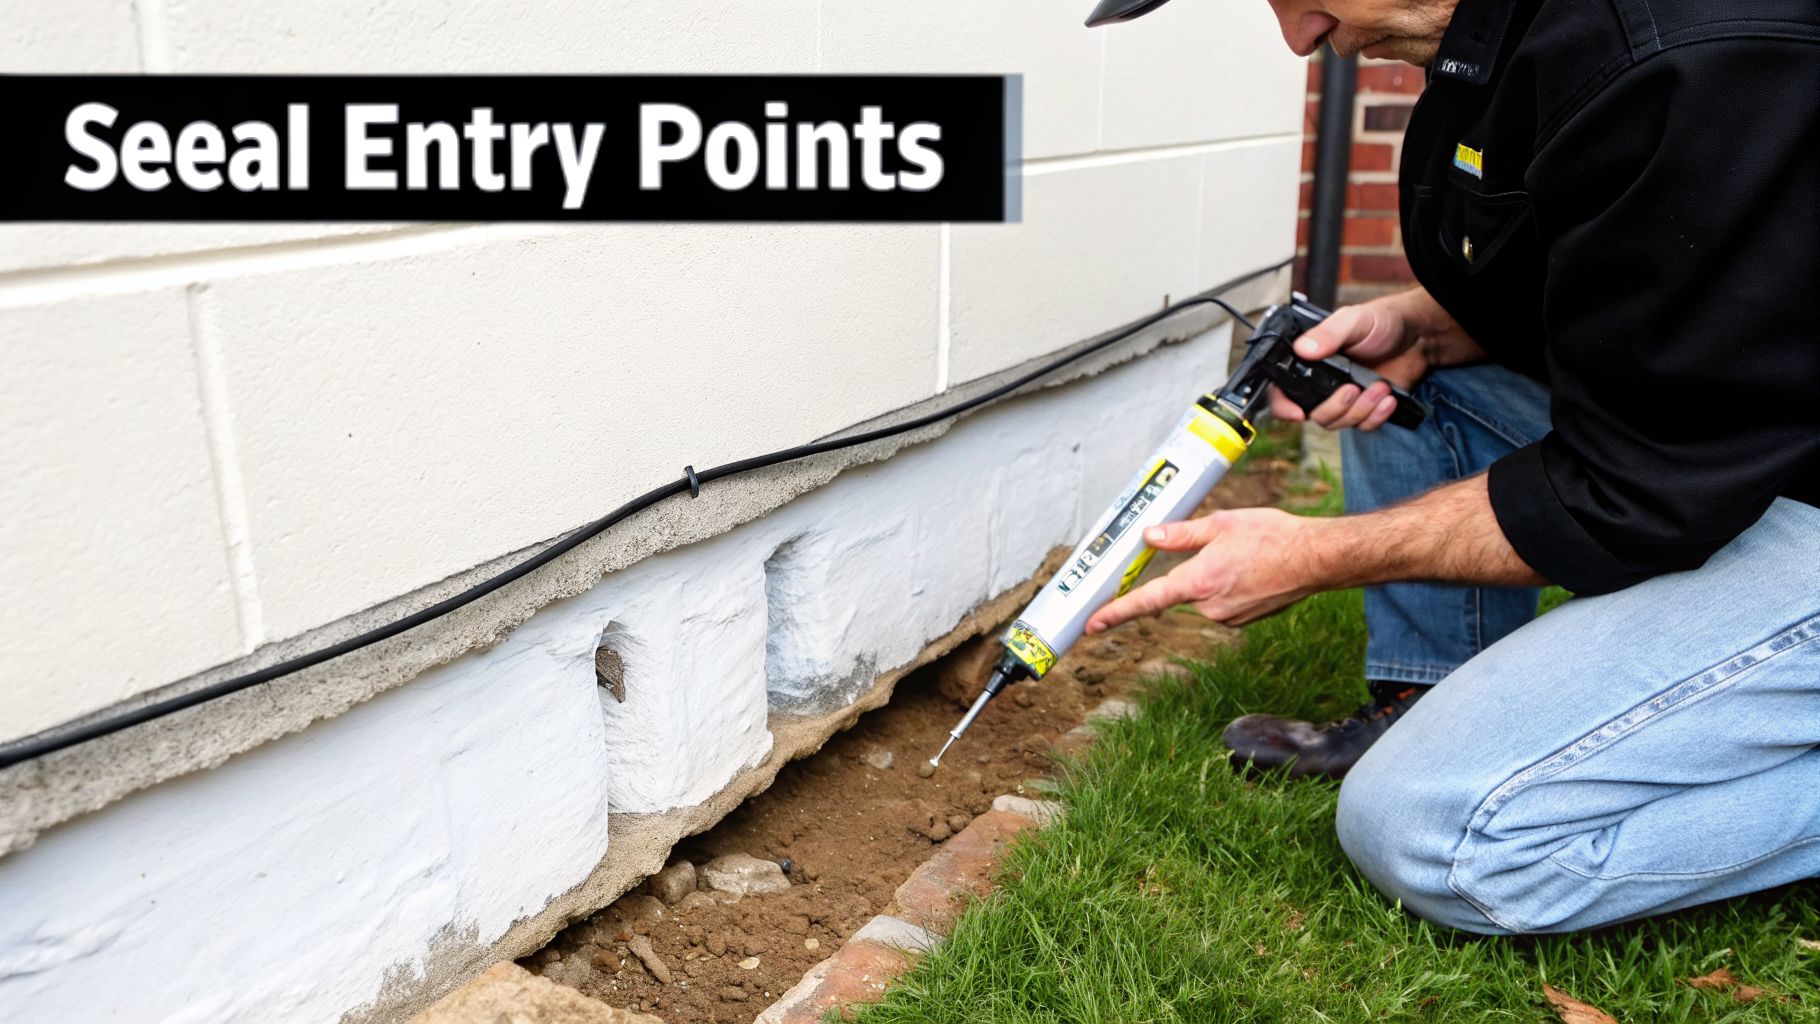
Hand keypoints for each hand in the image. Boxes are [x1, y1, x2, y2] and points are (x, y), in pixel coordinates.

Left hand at [1084, 508, 1328, 633]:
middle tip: (1221, 551)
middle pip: (1178, 591)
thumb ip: (1180, 534)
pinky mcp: (1241, 621)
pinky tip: (1249, 571)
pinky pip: (1220, 603)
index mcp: (1199, 581)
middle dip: (1189, 572)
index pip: (1147, 601)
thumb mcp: (1221, 524)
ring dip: (1210, 578)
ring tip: (1242, 557)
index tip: (1092, 624)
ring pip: (1201, 596)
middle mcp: (1209, 606)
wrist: (1316, 560)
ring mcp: (1226, 617)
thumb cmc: (1273, 537)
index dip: (1116, 613)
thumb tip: (1149, 537)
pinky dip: (1226, 587)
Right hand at [1271, 287, 1482, 431]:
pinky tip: (1388, 397)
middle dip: (1334, 407)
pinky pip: (1363, 426)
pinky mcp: (1365, 408)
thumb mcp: (1353, 320)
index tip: (1298, 413)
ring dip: (1360, 410)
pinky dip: (1376, 416)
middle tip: (1352, 389)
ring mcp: (1343, 398)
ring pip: (1338, 423)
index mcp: (1309, 361)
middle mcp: (1322, 383)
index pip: (1282, 390)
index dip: (1283, 406)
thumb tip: (1302, 349)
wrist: (1419, 336)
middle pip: (1313, 413)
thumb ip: (1328, 334)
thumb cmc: (1383, 321)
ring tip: (1379, 386)